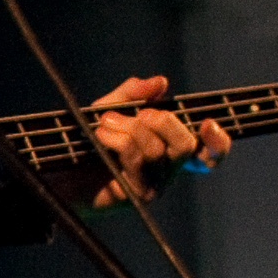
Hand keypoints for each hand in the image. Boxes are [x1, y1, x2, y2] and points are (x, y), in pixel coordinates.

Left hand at [75, 74, 228, 210]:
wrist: (59, 174)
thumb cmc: (87, 143)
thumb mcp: (110, 108)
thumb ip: (134, 94)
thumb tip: (161, 82)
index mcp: (168, 148)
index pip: (208, 153)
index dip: (218, 142)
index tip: (208, 123)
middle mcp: (166, 169)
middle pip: (185, 145)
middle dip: (163, 121)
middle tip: (139, 114)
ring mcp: (152, 184)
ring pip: (157, 151)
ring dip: (130, 128)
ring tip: (105, 122)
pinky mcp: (134, 194)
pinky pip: (137, 160)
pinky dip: (119, 140)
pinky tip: (101, 134)